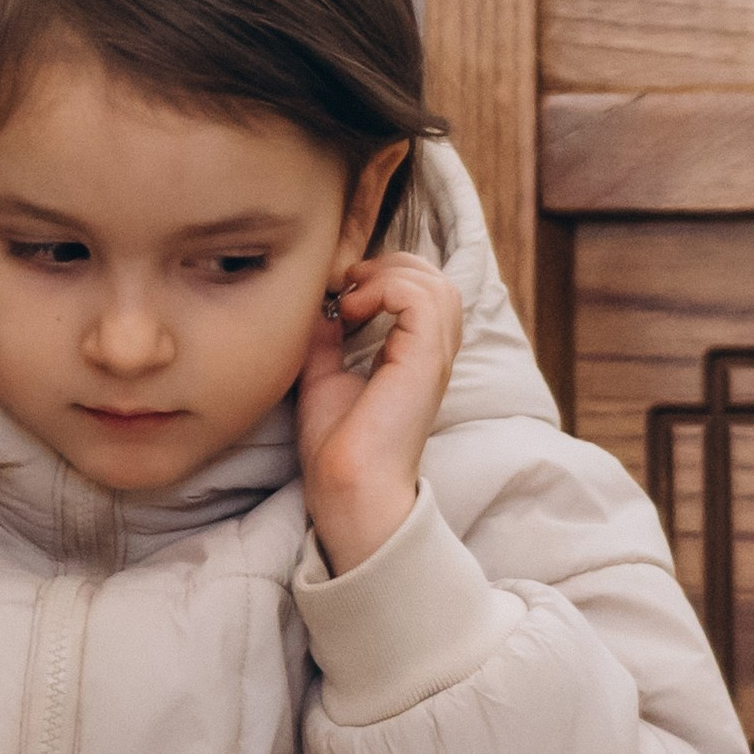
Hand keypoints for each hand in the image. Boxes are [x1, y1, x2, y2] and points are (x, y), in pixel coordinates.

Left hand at [296, 250, 465, 575]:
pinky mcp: (423, 362)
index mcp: (414, 357)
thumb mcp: (323, 377)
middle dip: (389, 266)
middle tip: (346, 285)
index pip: (423, 292)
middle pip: (436, 279)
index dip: (385, 275)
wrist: (345, 487)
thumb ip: (326, 340)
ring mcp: (432, 358)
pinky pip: (422, 299)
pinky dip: (385, 289)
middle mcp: (431, 355)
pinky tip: (352, 311)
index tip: (339, 291)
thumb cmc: (337, 447)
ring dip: (387, 276)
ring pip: (436, 283)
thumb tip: (317, 307)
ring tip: (349, 300)